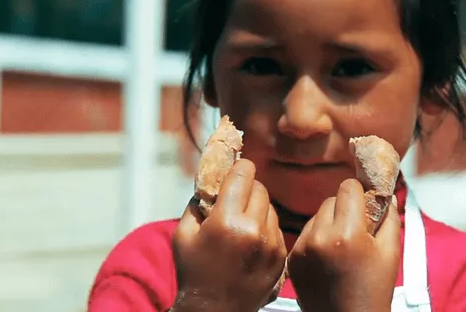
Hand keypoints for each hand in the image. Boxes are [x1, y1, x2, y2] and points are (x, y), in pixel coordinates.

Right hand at [171, 159, 286, 311]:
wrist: (215, 311)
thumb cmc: (194, 272)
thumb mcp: (183, 233)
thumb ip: (198, 202)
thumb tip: (212, 178)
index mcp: (227, 221)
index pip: (244, 174)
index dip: (239, 168)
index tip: (235, 170)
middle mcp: (254, 230)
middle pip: (260, 188)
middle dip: (247, 189)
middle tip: (235, 198)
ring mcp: (271, 244)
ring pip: (270, 207)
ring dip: (258, 208)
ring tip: (242, 223)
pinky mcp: (281, 256)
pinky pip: (277, 227)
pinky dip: (266, 227)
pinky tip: (251, 240)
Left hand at [287, 179, 401, 311]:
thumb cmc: (373, 291)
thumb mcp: (391, 252)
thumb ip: (389, 217)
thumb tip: (385, 193)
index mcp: (347, 234)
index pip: (348, 187)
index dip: (360, 194)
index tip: (366, 207)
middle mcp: (320, 237)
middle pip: (331, 200)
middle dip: (345, 210)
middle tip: (356, 232)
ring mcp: (303, 248)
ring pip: (317, 216)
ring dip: (329, 223)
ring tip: (341, 248)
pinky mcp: (292, 258)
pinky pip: (306, 233)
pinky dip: (316, 239)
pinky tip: (328, 258)